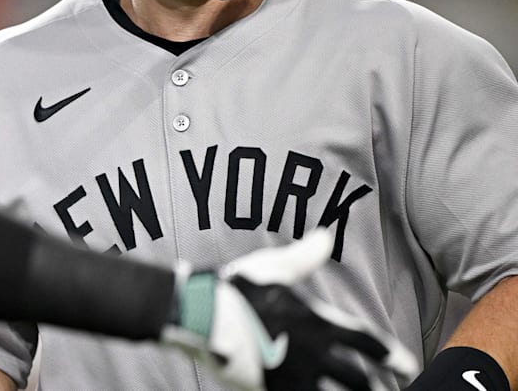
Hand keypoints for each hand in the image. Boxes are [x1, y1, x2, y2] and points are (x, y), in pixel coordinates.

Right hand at [162, 228, 419, 390]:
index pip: (370, 342)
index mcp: (320, 323)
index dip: (393, 355)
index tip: (407, 365)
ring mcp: (295, 376)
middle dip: (375, 388)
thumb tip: (325, 235)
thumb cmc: (240, 289)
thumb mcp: (275, 267)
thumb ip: (305, 256)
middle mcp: (315, 353)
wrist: (204, 317)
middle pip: (359, 381)